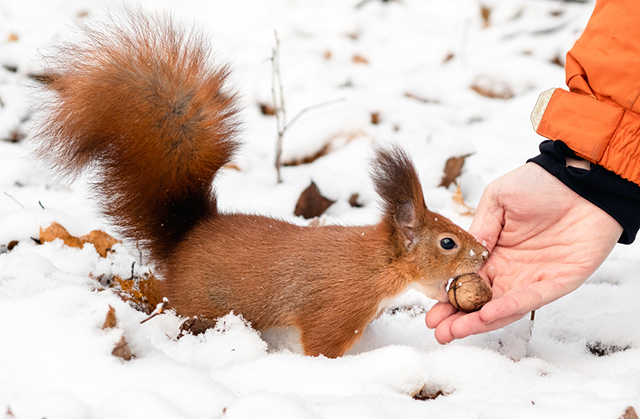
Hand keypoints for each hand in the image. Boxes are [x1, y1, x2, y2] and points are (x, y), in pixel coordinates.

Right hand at [426, 163, 622, 343]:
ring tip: (454, 331)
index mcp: (496, 252)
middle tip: (438, 331)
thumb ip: (481, 228)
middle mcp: (514, 270)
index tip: (431, 312)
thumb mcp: (498, 198)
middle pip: (482, 302)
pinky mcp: (561, 281)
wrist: (581, 177)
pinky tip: (487, 314)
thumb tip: (463, 257)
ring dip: (479, 321)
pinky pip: (533, 299)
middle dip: (459, 318)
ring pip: (504, 308)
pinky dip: (510, 307)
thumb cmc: (540, 182)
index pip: (469, 282)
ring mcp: (536, 278)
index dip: (450, 298)